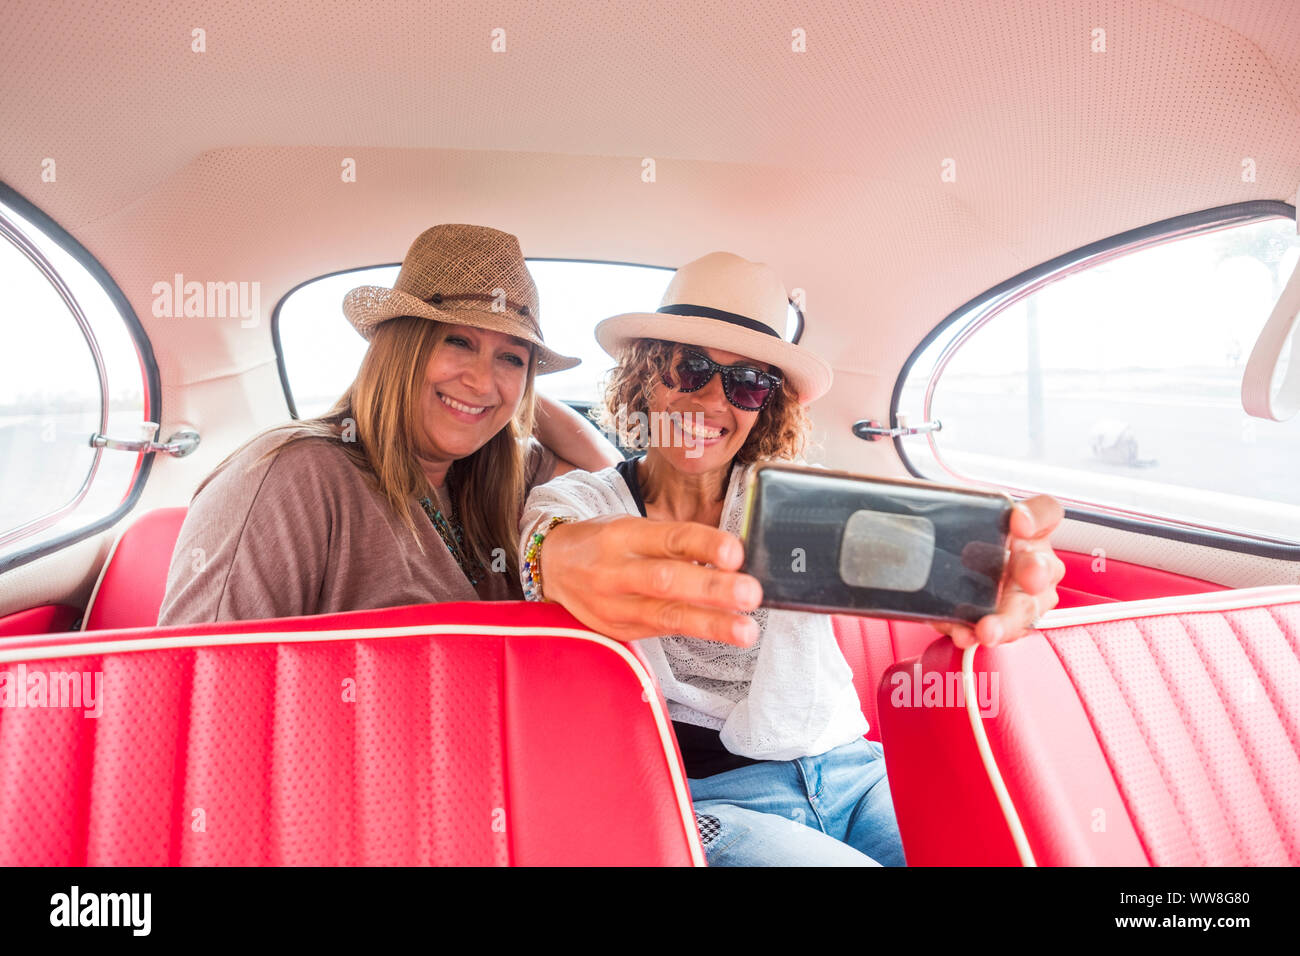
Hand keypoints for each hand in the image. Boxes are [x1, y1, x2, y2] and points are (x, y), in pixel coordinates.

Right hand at [539, 515, 761, 645]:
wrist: (552, 567)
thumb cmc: (604, 543)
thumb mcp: (632, 528)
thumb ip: (674, 541)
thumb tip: (732, 557)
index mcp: (622, 535)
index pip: (668, 538)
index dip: (703, 544)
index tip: (736, 553)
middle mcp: (614, 570)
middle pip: (665, 580)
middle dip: (711, 589)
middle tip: (750, 593)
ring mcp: (612, 605)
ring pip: (664, 615)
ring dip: (710, 623)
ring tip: (746, 629)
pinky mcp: (615, 629)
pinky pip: (659, 630)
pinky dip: (693, 630)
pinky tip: (722, 631)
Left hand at [933, 494, 1065, 649]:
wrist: (943, 569)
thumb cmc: (958, 539)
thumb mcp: (950, 515)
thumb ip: (939, 501)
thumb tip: (904, 491)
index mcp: (1025, 528)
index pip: (1046, 512)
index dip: (1037, 516)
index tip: (1019, 519)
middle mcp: (1032, 561)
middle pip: (1044, 567)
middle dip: (1036, 572)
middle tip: (1028, 578)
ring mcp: (1023, 596)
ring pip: (1026, 609)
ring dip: (1007, 620)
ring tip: (987, 628)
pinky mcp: (1003, 622)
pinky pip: (997, 633)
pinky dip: (977, 634)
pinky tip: (965, 634)